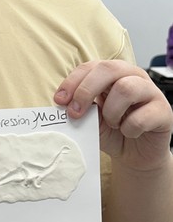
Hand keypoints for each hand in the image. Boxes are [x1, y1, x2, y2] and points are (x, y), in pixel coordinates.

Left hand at [54, 60, 172, 169]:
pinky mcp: (164, 111)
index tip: (59, 101)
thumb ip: (81, 109)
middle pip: (109, 68)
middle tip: (75, 113)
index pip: (91, 66)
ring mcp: (151, 92)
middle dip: (86, 90)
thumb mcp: (92, 120)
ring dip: (111, 112)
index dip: (73, 81)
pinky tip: (129, 132)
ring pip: (126, 88)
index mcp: (114, 74)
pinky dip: (128, 129)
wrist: (135, 155)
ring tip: (113, 124)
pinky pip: (141, 117)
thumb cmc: (114, 132)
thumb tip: (65, 105)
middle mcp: (133, 76)